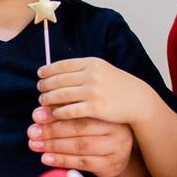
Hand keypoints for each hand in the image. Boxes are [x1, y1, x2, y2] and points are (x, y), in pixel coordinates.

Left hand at [27, 106, 133, 176]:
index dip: (55, 114)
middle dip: (52, 130)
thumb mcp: (86, 118)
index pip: (79, 112)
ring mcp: (116, 149)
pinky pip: (83, 163)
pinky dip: (62, 160)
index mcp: (108, 112)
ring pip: (80, 146)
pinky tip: (46, 158)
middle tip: (32, 132)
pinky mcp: (111, 166)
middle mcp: (116, 130)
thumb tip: (39, 111)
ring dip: (54, 146)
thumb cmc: (97, 131)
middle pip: (79, 129)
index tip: (36, 115)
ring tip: (34, 144)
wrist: (119, 154)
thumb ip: (65, 112)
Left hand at [37, 57, 157, 124]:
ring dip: (48, 98)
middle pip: (59, 79)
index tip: (40, 74)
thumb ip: (84, 69)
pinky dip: (59, 112)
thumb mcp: (102, 70)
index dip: (49, 69)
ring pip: (61, 94)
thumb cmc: (118, 85)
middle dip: (46, 84)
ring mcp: (93, 91)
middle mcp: (91, 75)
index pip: (63, 64)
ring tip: (42, 101)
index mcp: (91, 63)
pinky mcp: (95, 107)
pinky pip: (70, 110)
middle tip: (39, 89)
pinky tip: (54, 113)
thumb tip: (60, 71)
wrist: (137, 99)